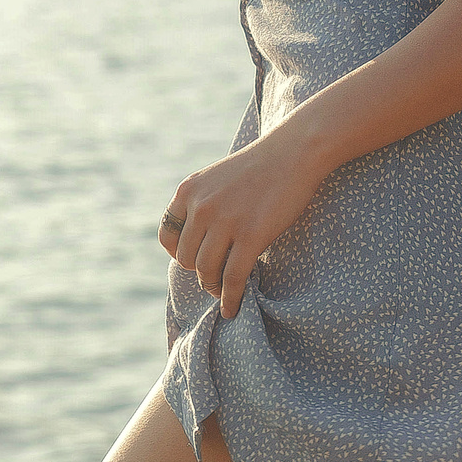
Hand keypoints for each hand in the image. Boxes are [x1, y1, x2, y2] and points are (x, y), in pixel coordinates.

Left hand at [158, 129, 328, 319]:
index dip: (177, 253)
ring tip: (222, 291)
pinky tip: (232, 308)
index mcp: (188, 191)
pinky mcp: (251, 236)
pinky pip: (232, 278)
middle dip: (199, 272)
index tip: (192, 260)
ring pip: (206, 271)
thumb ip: (202, 204)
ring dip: (213, 287)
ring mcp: (225, 222)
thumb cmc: (259, 167)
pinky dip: (230, 298)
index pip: (166, 235)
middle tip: (214, 277)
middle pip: (186, 258)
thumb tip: (196, 241)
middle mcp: (201, 206)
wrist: (294, 152)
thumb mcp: (217, 178)